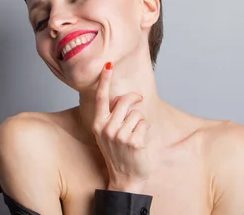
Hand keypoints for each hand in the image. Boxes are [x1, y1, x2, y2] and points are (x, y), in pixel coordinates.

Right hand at [92, 62, 150, 193]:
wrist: (124, 178)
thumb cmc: (117, 153)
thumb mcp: (106, 134)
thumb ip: (111, 116)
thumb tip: (121, 97)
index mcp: (98, 124)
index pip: (101, 97)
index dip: (105, 80)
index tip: (108, 66)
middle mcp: (106, 128)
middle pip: (125, 100)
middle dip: (134, 98)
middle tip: (139, 99)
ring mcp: (119, 136)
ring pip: (137, 113)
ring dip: (140, 121)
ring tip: (135, 134)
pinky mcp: (134, 142)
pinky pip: (144, 124)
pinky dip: (145, 130)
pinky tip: (140, 141)